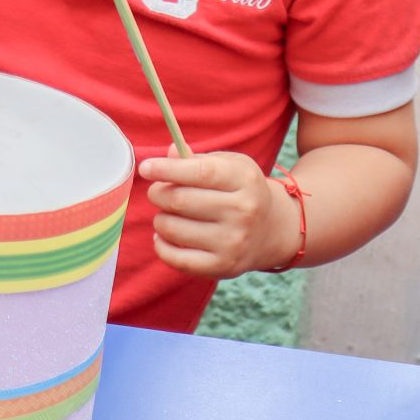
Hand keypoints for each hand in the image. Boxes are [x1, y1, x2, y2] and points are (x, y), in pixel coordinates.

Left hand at [139, 151, 297, 278]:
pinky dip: (161, 244)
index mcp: (245, 180)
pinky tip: (168, 236)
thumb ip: (197, 160)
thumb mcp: (229, 167)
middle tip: (159, 192)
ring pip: (171, 228)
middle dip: (158, 193)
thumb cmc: (241, 192)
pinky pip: (174, 257)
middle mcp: (243, 211)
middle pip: (179, 200)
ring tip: (171, 216)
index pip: (200, 173)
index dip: (167, 169)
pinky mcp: (222, 266)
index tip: (146, 167)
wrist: (272, 231)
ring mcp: (234, 241)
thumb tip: (168, 153)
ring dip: (161, 219)